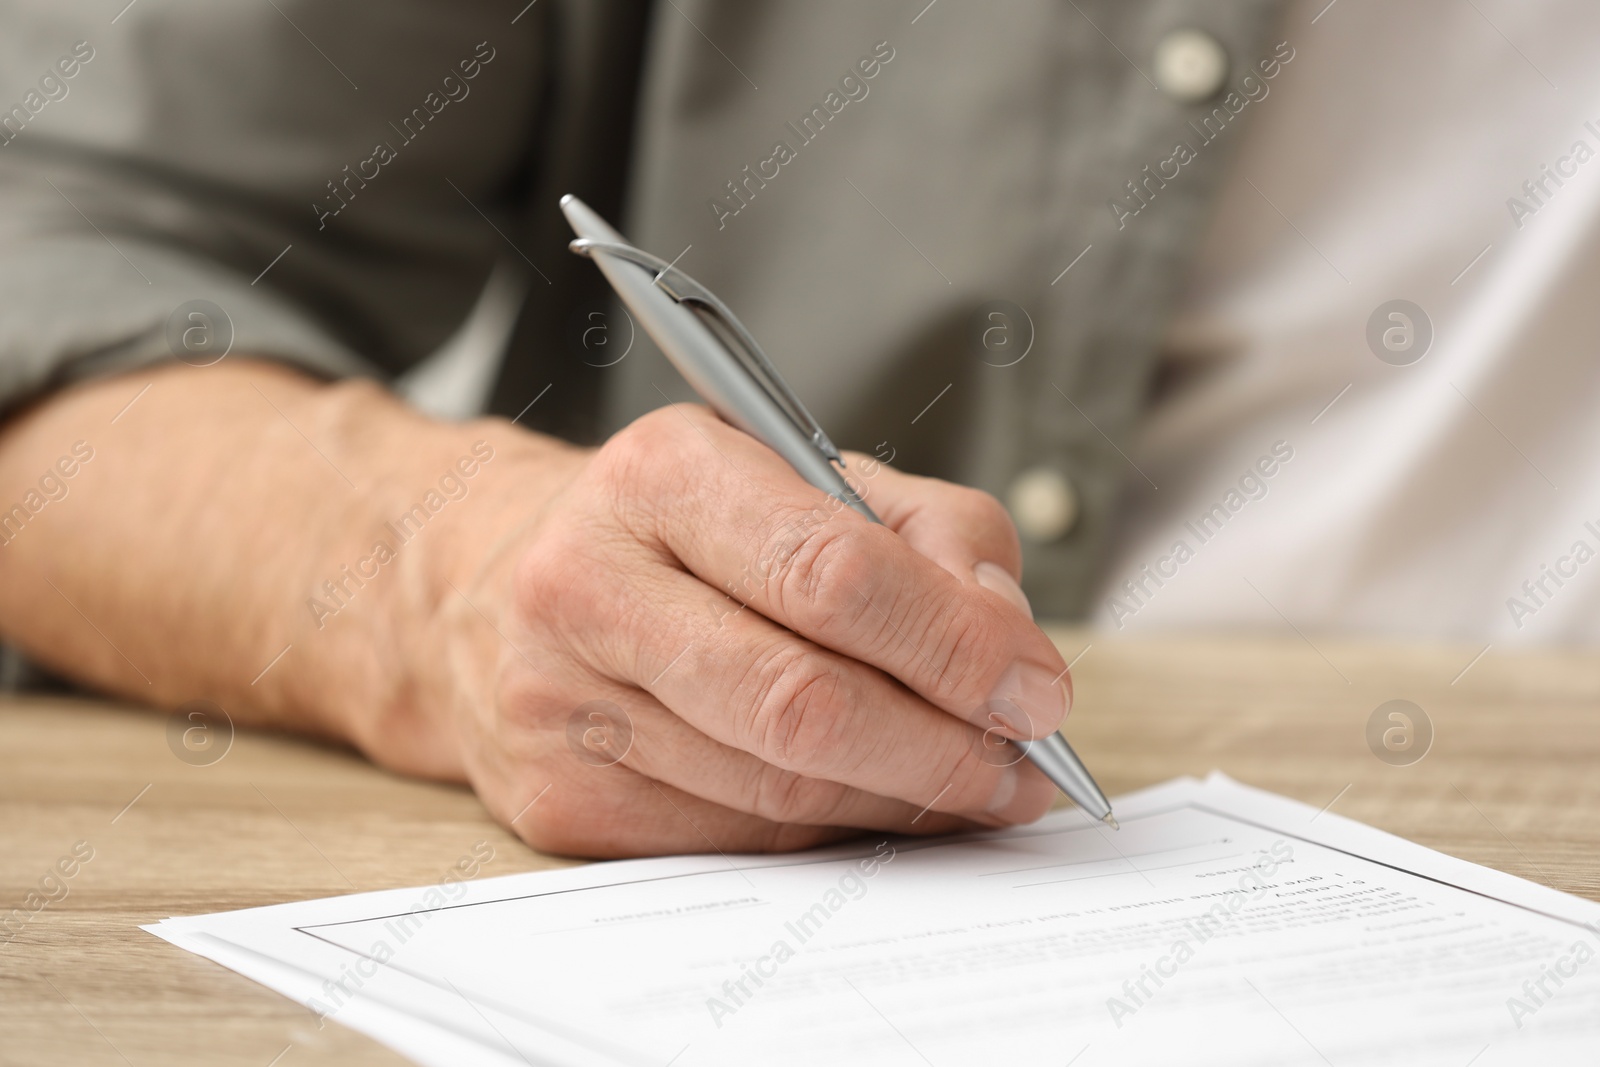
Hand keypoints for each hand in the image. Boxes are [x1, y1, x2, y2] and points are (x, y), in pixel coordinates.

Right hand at [432, 405, 1072, 857]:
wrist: (492, 584)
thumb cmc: (680, 527)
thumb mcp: (805, 474)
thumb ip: (932, 534)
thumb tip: (1009, 648)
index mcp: (659, 475)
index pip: (831, 572)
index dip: (955, 644)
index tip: (1036, 689)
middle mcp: (586, 585)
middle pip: (802, 704)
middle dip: (943, 749)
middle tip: (1020, 768)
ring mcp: (559, 706)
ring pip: (777, 792)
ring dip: (901, 800)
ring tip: (965, 784)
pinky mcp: (558, 801)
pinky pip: (736, 842)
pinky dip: (826, 828)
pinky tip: (864, 799)